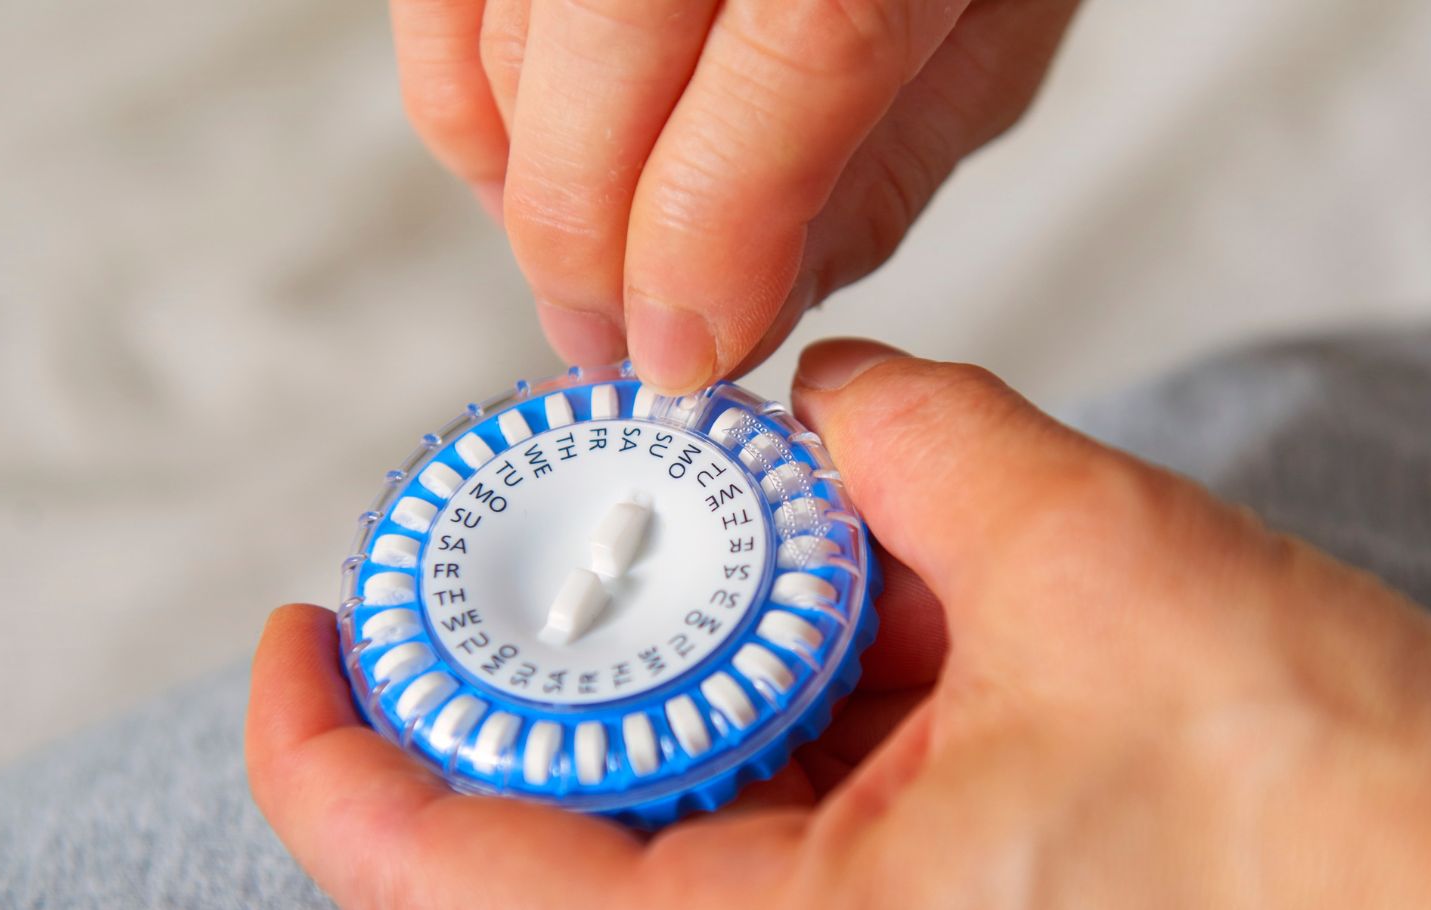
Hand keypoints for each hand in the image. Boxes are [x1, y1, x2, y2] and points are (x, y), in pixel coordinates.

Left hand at [248, 340, 1430, 909]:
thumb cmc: (1372, 855)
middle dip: (608, 676)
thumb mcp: (1107, 567)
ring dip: (748, 729)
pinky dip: (829, 801)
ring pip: (714, 893)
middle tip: (673, 534)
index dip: (328, 729)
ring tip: (866, 602)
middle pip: (582, 865)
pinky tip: (942, 703)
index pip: (430, 870)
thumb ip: (912, 444)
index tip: (313, 619)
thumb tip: (828, 402)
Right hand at [388, 0, 1078, 389]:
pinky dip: (465, 103)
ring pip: (504, 46)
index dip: (708, 250)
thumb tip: (743, 314)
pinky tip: (525, 172)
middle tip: (612, 343)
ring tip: (583, 273)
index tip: (686, 354)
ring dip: (530, 194)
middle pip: (603, 73)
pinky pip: (441, 4)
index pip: (782, 73)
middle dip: (589, 251)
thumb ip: (875, 175)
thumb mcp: (989, 28)